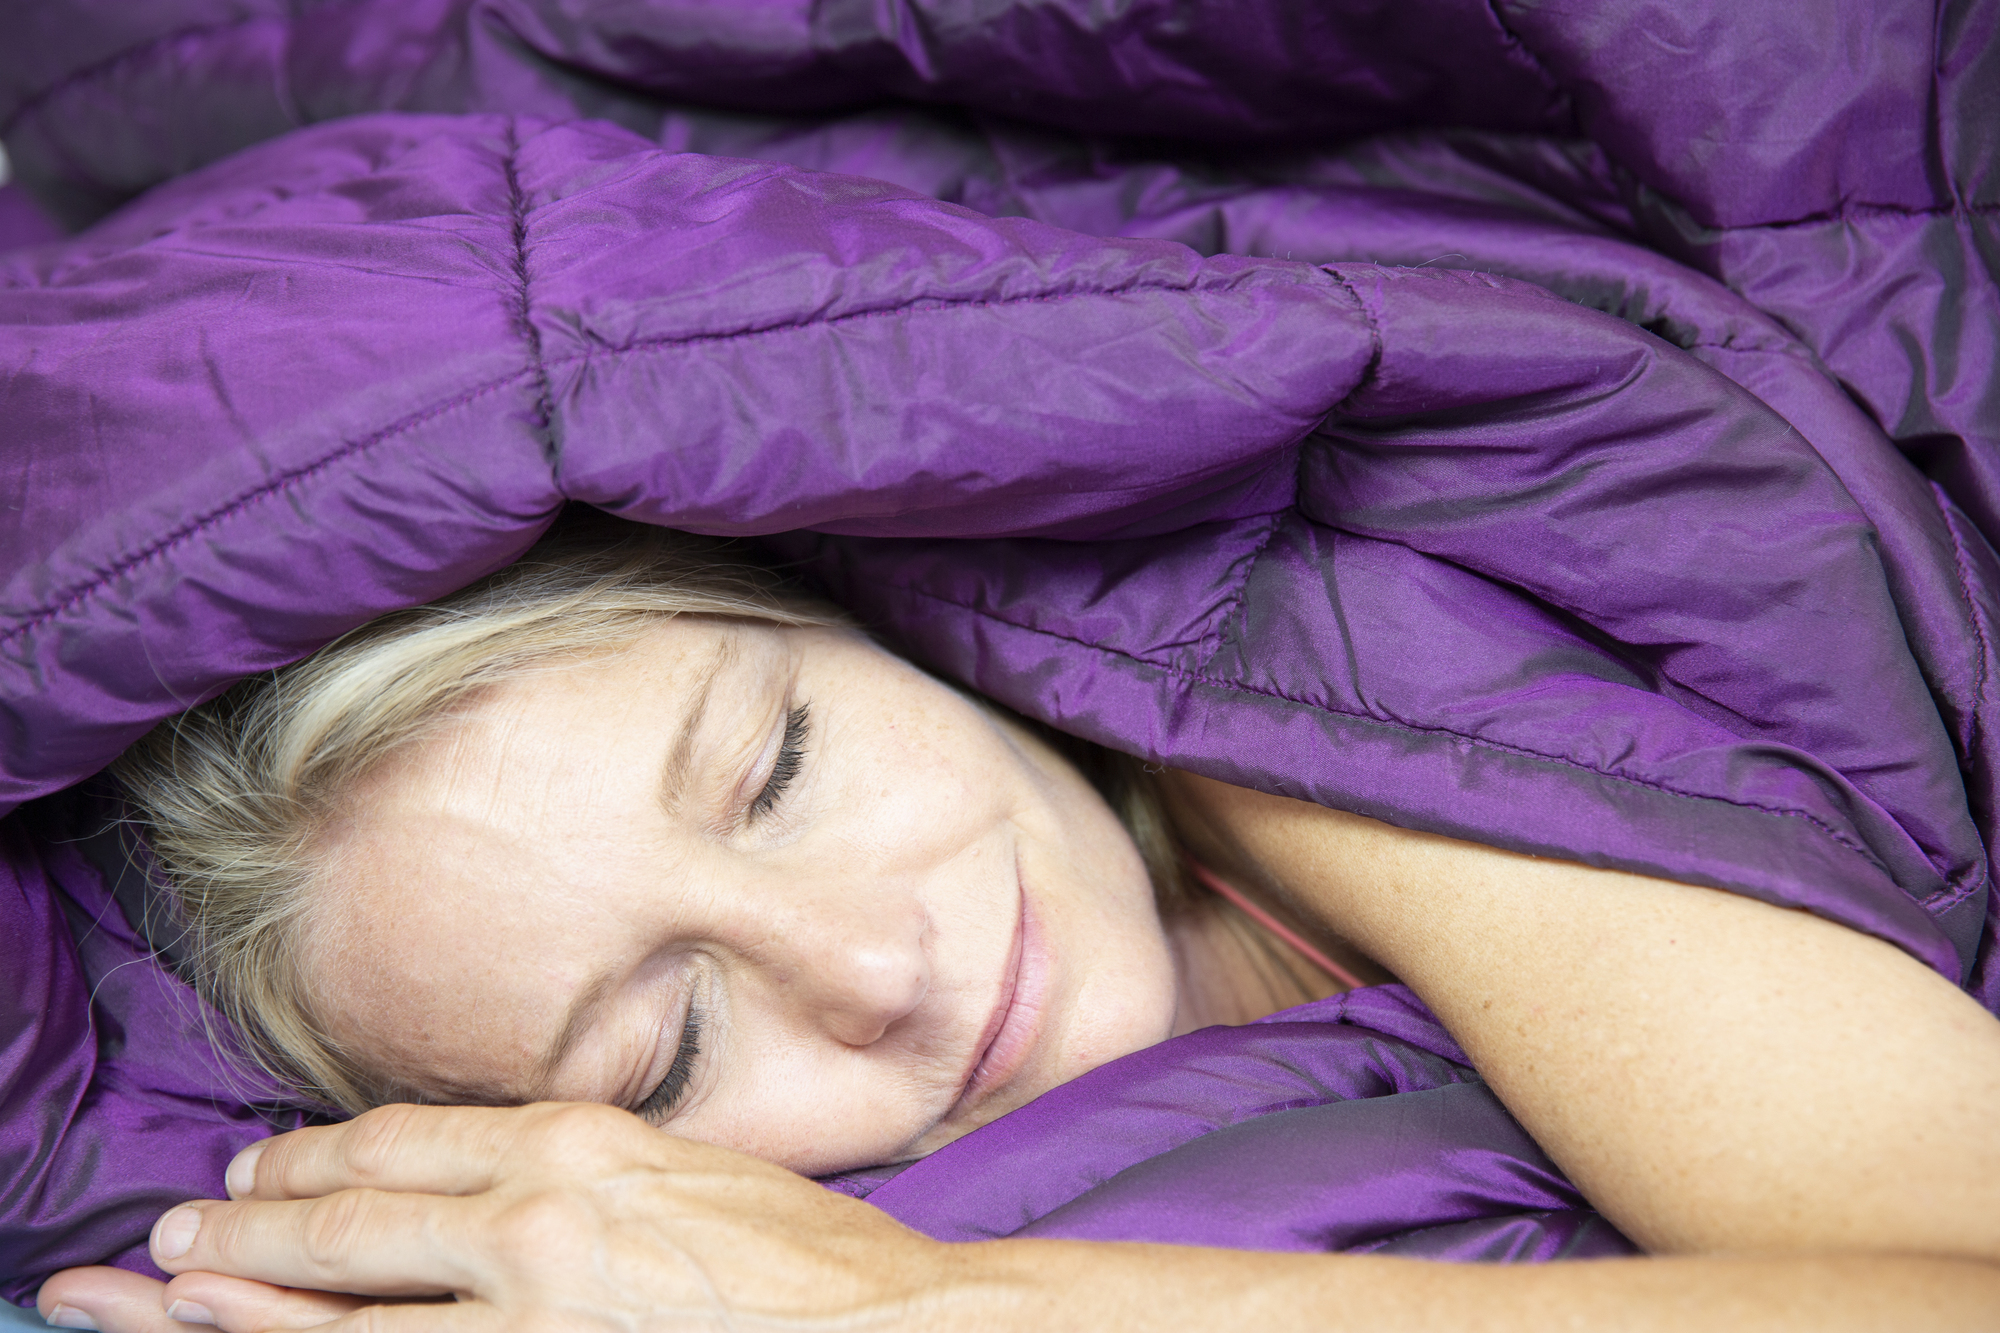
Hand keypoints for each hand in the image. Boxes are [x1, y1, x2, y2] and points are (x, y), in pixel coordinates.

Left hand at [49, 1102, 952, 1331]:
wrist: (894, 1328)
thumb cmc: (807, 1259)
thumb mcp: (685, 1172)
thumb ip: (586, 1169)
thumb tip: (501, 1182)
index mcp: (582, 1144)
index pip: (410, 1138)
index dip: (320, 1155)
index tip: (267, 1165)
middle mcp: (541, 1216)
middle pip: (358, 1218)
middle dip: (254, 1223)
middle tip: (180, 1227)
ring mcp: (536, 1311)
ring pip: (355, 1306)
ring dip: (255, 1296)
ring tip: (184, 1292)